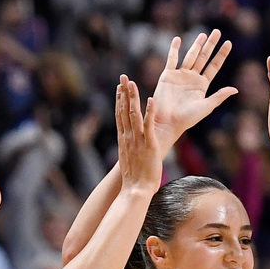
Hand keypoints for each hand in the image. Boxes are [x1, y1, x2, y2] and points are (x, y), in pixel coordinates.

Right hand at [117, 75, 161, 194]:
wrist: (134, 191)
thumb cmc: (134, 181)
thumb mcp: (129, 161)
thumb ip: (130, 152)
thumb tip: (131, 151)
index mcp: (123, 140)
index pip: (119, 116)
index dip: (119, 100)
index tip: (119, 88)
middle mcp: (128, 137)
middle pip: (123, 110)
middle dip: (123, 92)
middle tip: (123, 77)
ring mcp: (137, 140)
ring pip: (133, 114)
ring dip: (132, 97)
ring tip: (132, 82)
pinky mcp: (148, 144)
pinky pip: (148, 125)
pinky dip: (149, 112)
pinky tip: (150, 100)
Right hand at [151, 30, 236, 152]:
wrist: (168, 122)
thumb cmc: (187, 119)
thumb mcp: (206, 106)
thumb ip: (219, 96)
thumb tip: (236, 89)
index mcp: (202, 85)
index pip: (214, 66)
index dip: (221, 54)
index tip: (228, 43)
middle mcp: (192, 78)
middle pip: (204, 57)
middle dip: (210, 45)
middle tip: (217, 32)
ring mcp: (180, 75)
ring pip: (190, 56)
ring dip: (196, 45)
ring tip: (203, 34)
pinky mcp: (168, 75)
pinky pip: (172, 59)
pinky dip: (174, 49)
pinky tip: (178, 39)